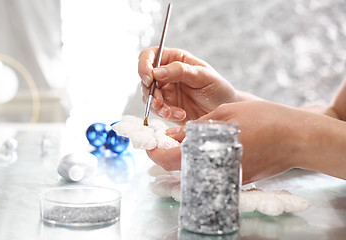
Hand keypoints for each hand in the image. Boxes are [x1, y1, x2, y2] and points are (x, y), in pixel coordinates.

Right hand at [138, 47, 236, 124]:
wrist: (223, 111)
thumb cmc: (217, 88)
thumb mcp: (203, 76)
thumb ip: (180, 71)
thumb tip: (157, 72)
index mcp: (174, 59)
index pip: (150, 56)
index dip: (144, 65)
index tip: (148, 78)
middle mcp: (166, 74)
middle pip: (145, 79)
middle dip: (150, 92)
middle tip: (159, 103)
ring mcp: (165, 91)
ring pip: (149, 97)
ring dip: (157, 107)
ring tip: (172, 113)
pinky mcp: (167, 106)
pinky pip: (158, 110)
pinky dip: (166, 114)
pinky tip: (180, 115)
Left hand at [147, 101, 345, 182]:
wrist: (297, 137)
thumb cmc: (263, 120)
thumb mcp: (224, 116)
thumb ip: (196, 129)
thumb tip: (174, 136)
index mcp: (208, 154)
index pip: (169, 160)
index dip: (154, 152)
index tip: (148, 142)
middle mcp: (215, 171)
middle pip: (180, 169)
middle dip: (166, 154)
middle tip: (162, 139)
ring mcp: (227, 177)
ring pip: (194, 170)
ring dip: (183, 156)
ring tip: (180, 139)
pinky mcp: (238, 178)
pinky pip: (211, 170)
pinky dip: (201, 158)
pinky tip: (203, 144)